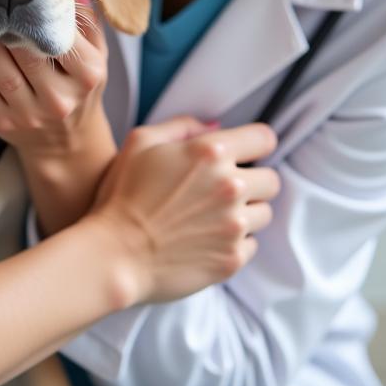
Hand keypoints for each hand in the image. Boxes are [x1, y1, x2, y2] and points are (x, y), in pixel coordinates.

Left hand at [0, 0, 108, 157]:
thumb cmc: (79, 88)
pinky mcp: (3, 123)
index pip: (60, 39)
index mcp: (87, 76)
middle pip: (28, 56)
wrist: (66, 141)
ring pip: (2, 73)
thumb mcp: (97, 56)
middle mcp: (60, 99)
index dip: (40, 17)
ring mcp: (30, 115)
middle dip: (8, 29)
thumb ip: (87, 22)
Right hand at [89, 117, 280, 304]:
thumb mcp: (140, 143)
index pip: (264, 138)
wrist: (114, 255)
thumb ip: (181, 126)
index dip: (254, 144)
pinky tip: (208, 239)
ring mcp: (234, 226)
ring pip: (264, 214)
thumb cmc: (122, 196)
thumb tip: (214, 127)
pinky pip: (252, 245)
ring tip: (213, 216)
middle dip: (252, 180)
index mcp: (211, 153)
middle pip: (271, 180)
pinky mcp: (232, 259)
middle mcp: (230, 187)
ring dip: (245, 212)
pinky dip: (235, 241)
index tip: (244, 154)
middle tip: (223, 188)